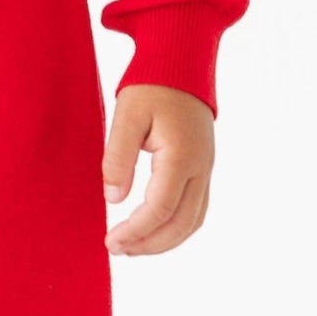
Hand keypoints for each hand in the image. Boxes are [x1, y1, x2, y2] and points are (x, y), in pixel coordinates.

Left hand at [102, 84, 213, 256]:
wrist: (181, 66)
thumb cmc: (151, 87)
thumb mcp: (126, 116)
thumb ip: (118, 157)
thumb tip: (113, 199)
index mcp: (181, 155)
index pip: (160, 208)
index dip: (136, 230)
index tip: (110, 240)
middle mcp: (201, 167)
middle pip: (181, 223)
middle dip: (149, 243)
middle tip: (117, 249)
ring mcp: (206, 170)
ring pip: (192, 221)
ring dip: (164, 241)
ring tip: (131, 247)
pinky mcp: (203, 169)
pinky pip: (196, 210)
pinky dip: (176, 228)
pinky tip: (152, 231)